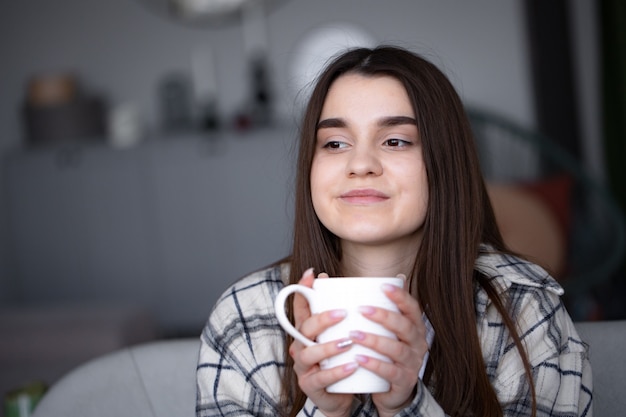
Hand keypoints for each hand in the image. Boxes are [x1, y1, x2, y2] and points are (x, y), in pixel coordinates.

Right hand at [289, 269, 356, 416]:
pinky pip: (321, 379)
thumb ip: (350, 314)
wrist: (339, 396)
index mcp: (308, 331)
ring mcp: (304, 367)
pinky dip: (336, 372)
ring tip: (348, 341)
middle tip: (342, 312)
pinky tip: (351, 366)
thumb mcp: (341, 336)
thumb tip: (372, 285)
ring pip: (309, 354)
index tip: (312, 274)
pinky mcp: (311, 386)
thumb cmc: (341, 360)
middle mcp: (301, 346)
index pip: (302, 307)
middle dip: (321, 318)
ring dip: (328, 346)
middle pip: (304, 328)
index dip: (303, 290)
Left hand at [349, 278, 427, 416]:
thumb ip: (386, 307)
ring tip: (353, 334)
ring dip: (374, 341)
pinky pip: (390, 372)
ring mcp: (412, 363)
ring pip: (396, 349)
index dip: (400, 297)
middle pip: (404, 327)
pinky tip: (359, 359)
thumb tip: (392, 277)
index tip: (382, 285)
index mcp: (415, 327)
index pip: (412, 308)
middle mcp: (418, 344)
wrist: (394, 390)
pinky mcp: (404, 381)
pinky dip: (375, 364)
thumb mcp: (389, 331)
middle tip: (361, 309)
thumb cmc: (388, 353)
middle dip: (383, 316)